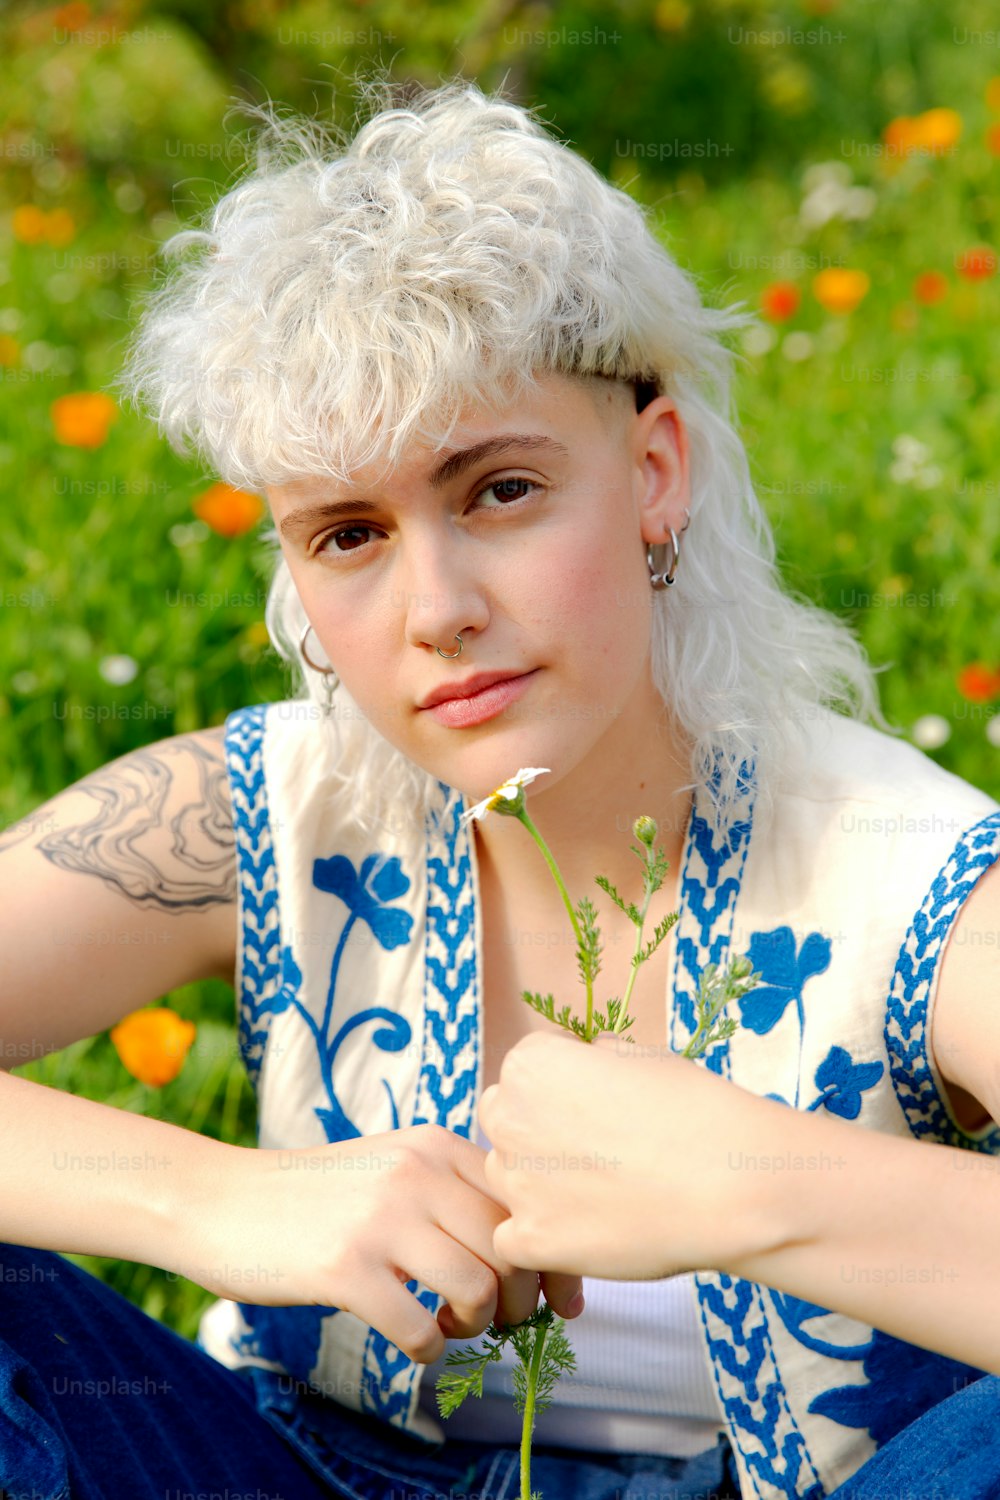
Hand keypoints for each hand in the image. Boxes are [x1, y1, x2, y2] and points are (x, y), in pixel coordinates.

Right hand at [185, 1124, 582, 1364]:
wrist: (222, 1200)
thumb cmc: (317, 1195)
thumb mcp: (392, 1165)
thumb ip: (454, 1191)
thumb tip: (532, 1255)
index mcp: (434, 1144)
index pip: (525, 1203)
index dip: (553, 1260)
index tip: (561, 1301)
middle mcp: (415, 1172)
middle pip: (513, 1250)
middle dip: (522, 1303)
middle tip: (501, 1325)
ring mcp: (380, 1219)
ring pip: (480, 1290)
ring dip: (475, 1327)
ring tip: (449, 1328)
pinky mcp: (345, 1269)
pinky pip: (420, 1330)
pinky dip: (428, 1351)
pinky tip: (412, 1341)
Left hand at [477, 1029, 769, 1279]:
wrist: (733, 1185)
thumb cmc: (696, 1111)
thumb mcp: (643, 1056)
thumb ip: (596, 1059)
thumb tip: (586, 1063)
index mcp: (531, 1064)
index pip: (525, 1071)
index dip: (563, 1087)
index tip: (599, 1105)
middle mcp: (510, 1117)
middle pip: (505, 1121)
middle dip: (538, 1131)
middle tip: (596, 1150)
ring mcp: (517, 1182)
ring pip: (507, 1179)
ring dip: (539, 1184)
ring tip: (601, 1193)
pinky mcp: (531, 1239)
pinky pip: (513, 1239)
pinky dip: (542, 1239)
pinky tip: (586, 1232)